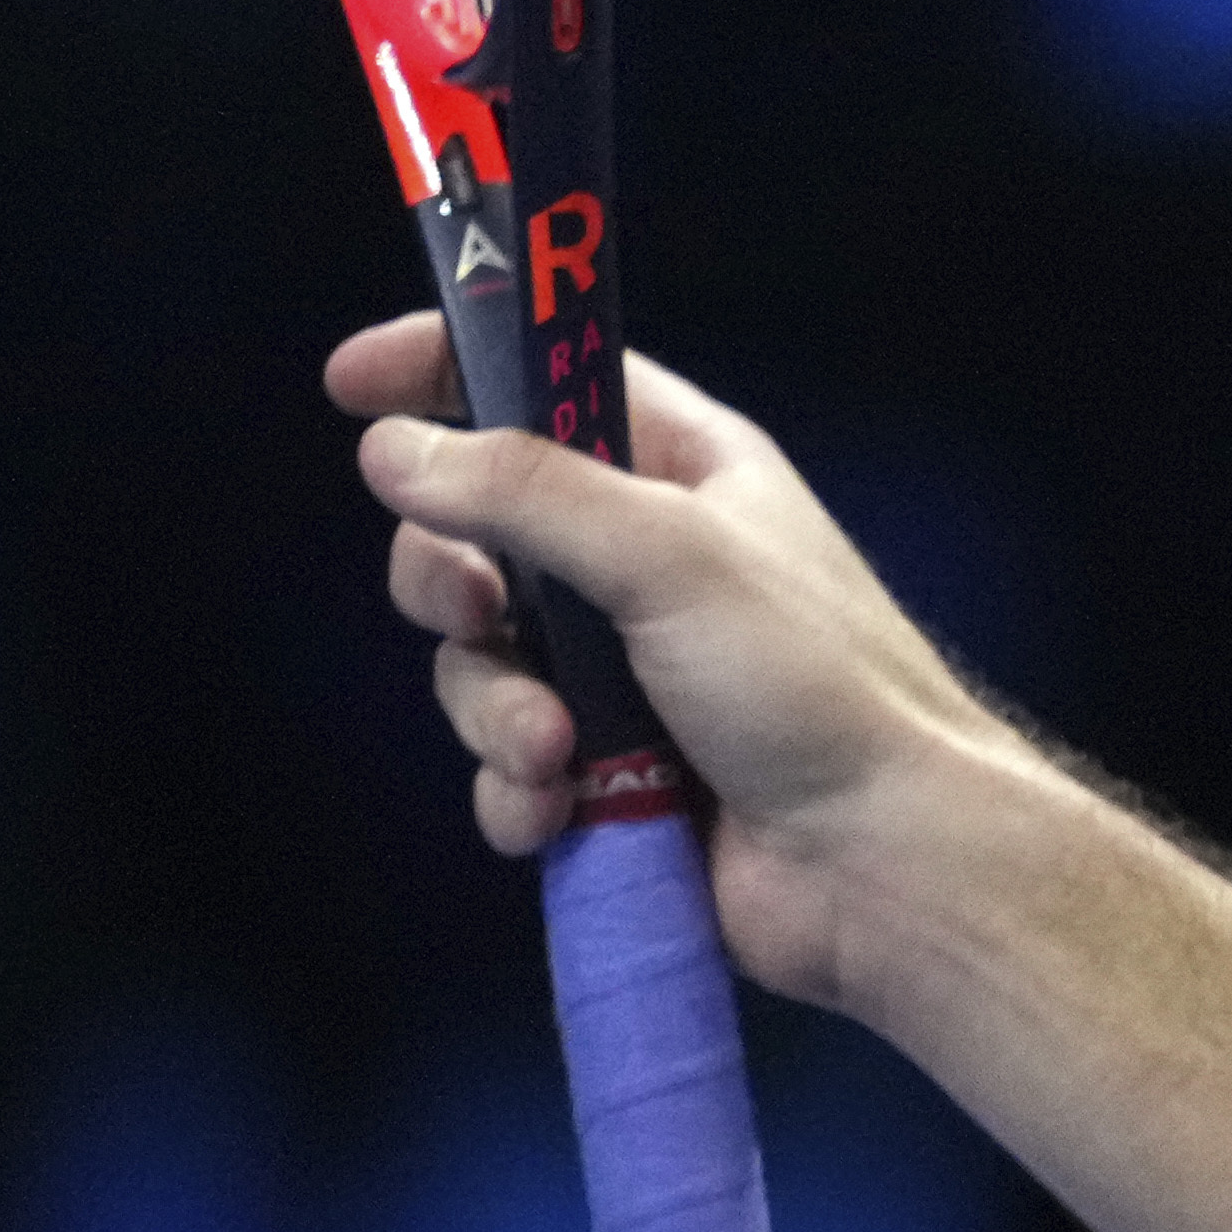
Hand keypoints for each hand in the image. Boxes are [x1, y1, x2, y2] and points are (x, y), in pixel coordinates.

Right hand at [335, 311, 1004, 1008]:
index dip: (450, 370)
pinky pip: (507, 761)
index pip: (547, 381)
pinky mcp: (608, 767)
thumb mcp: (672, 554)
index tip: (351, 384)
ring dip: (496, 710)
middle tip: (478, 613)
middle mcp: (648, 562)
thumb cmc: (816, 687)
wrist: (880, 860)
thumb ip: (528, 490)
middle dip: (450, 582)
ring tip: (561, 752)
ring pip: (479, 659)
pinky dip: (518, 789)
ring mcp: (623, 670)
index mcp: (686, 474)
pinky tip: (559, 811)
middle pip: (475, 532)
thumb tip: (396, 448)